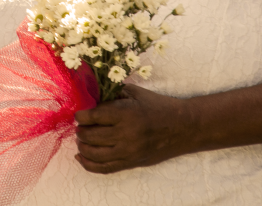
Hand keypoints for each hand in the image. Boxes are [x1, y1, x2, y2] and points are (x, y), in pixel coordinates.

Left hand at [73, 84, 191, 172]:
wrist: (182, 127)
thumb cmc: (158, 106)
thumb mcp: (135, 92)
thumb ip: (112, 94)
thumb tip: (89, 98)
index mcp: (126, 114)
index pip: (93, 117)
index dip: (81, 116)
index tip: (79, 114)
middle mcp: (126, 134)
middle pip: (91, 136)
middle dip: (81, 131)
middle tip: (80, 126)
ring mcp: (129, 152)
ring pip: (94, 154)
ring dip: (82, 146)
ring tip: (81, 139)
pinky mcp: (132, 163)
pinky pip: (104, 168)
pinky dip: (89, 164)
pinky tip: (81, 156)